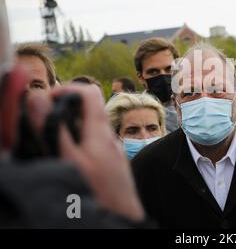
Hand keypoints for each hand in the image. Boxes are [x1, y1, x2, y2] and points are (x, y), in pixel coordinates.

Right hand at [28, 84, 144, 221]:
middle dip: (63, 111)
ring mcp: (112, 151)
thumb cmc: (100, 193)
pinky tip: (68, 161)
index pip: (90, 92)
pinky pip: (94, 145)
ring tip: (51, 144)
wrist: (122, 219)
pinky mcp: (112, 164)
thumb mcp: (71, 161)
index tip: (46, 101)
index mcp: (101, 131)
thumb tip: (39, 99)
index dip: (67, 89)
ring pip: (89, 129)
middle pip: (88, 110)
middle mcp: (110, 137)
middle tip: (42, 123)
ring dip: (69, 130)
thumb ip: (55, 130)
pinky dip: (79, 145)